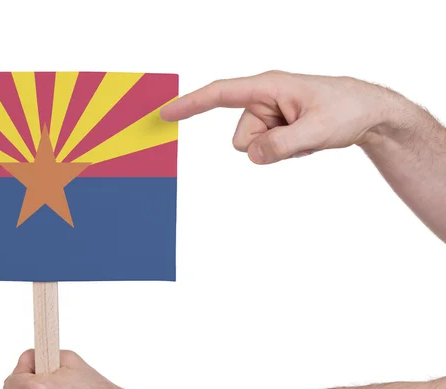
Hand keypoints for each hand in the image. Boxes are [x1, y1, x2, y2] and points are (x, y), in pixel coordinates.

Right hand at [161, 70, 405, 163]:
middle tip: (299, 137)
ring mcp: (270, 114)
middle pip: (241, 138)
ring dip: (278, 150)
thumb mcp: (317, 131)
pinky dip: (285, 151)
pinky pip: (265, 150)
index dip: (191, 104)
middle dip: (265, 146)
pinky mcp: (276, 126)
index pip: (220, 94)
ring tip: (306, 136)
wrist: (368, 112)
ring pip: (253, 147)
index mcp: (268, 87)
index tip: (166, 112)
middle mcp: (264, 99)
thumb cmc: (346, 109)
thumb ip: (280, 145)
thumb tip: (251, 155)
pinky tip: (306, 139)